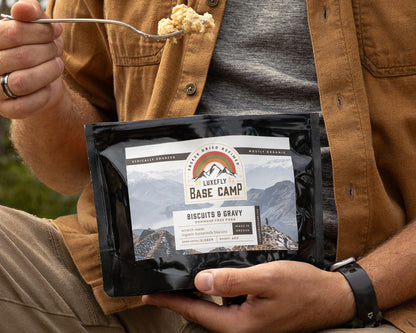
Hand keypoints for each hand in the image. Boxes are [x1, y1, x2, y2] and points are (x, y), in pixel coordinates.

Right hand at [0, 0, 63, 118]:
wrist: (44, 81)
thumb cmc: (38, 50)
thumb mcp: (37, 28)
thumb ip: (31, 13)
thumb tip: (24, 9)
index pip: (13, 32)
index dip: (40, 31)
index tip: (54, 32)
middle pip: (22, 57)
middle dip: (48, 51)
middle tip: (56, 50)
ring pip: (23, 82)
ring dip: (49, 72)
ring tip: (56, 65)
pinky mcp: (8, 110)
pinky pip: (27, 104)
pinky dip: (45, 94)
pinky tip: (49, 85)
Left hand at [143, 261, 355, 332]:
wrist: (329, 298)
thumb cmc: (303, 289)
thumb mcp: (267, 279)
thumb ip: (233, 280)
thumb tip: (201, 280)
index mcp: (239, 325)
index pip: (194, 311)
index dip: (169, 302)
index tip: (147, 295)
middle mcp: (240, 327)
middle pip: (201, 309)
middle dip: (182, 293)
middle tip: (164, 278)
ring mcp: (247, 321)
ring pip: (215, 303)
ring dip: (202, 288)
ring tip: (190, 270)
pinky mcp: (253, 312)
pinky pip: (229, 300)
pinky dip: (220, 287)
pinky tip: (219, 274)